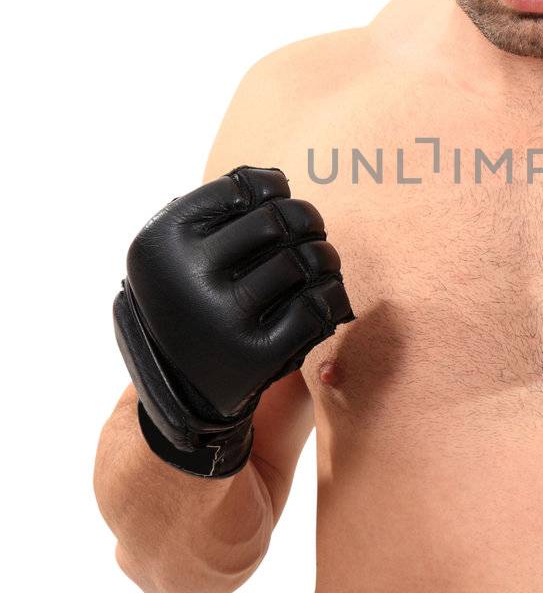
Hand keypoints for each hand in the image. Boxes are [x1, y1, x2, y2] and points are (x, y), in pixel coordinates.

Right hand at [114, 166, 352, 476]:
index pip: (240, 187)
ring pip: (305, 261)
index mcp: (159, 244)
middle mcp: (183, 277)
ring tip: (320, 269)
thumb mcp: (179, 265)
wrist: (179, 414)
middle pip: (279, 220)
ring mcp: (219, 318)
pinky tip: (329, 304)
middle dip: (307, 224)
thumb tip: (275, 179)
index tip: (278, 208)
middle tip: (310, 237)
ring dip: (326, 261)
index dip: (273, 191)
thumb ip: (218, 221)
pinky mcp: (254, 358)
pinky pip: (319, 307)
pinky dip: (334, 301)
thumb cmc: (193, 321)